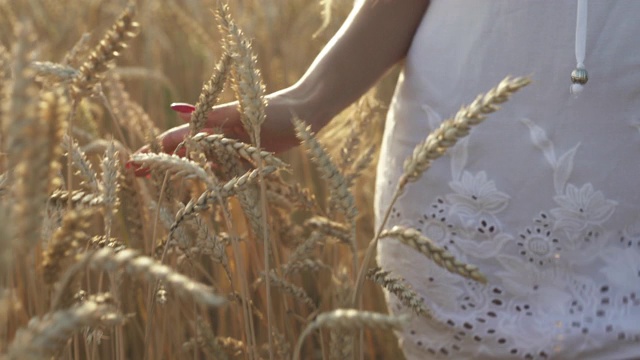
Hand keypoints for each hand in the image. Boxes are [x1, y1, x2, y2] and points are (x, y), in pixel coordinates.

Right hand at [129, 89, 307, 175]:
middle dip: (161, 162)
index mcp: (211, 123)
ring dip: (181, 170)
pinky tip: (200, 187)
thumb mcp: (237, 113)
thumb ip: (208, 116)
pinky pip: (224, 171)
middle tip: (137, 172)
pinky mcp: (247, 157)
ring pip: (200, 162)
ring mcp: (232, 147)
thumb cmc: (271, 109)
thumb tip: (174, 109)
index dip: (155, 151)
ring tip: (157, 178)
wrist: (303, 115)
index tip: (134, 161)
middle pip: (183, 152)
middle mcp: (218, 136)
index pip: (175, 139)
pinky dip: (212, 177)